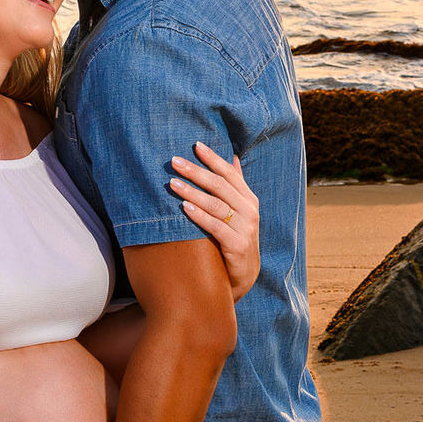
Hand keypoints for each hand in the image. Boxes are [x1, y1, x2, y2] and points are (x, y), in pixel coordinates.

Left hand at [170, 141, 260, 302]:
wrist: (243, 277)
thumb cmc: (235, 240)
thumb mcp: (238, 212)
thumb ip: (235, 186)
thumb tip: (233, 157)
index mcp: (248, 200)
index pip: (230, 173)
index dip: (213, 158)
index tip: (195, 145)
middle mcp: (249, 211)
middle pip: (220, 186)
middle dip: (197, 171)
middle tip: (174, 161)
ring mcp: (246, 228)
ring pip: (216, 204)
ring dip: (193, 192)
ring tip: (172, 183)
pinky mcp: (238, 246)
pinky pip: (216, 226)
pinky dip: (200, 215)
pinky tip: (184, 207)